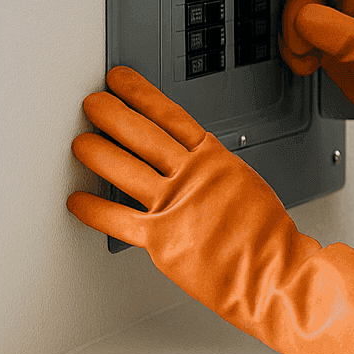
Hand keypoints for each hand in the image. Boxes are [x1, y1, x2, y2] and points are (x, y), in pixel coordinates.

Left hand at [66, 66, 353, 353]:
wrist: (276, 272)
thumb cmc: (267, 236)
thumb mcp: (246, 185)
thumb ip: (214, 172)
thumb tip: (194, 163)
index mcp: (214, 159)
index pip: (170, 116)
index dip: (141, 94)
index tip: (122, 81)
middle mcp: (193, 176)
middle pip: (142, 134)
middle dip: (112, 114)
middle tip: (94, 103)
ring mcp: (176, 205)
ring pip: (125, 168)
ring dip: (97, 151)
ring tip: (81, 141)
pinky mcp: (162, 238)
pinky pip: (117, 220)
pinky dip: (93, 210)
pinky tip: (78, 201)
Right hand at [269, 0, 353, 200]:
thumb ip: (332, 27)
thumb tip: (302, 21)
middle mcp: (352, 5)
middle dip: (297, 21)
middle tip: (308, 45)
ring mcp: (338, 26)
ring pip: (294, 17)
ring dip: (295, 41)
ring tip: (312, 59)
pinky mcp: (327, 47)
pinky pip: (294, 39)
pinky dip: (294, 54)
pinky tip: (309, 66)